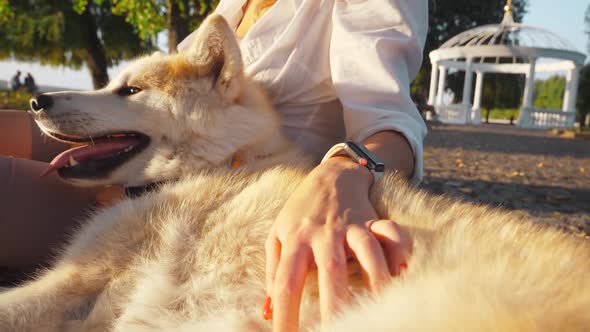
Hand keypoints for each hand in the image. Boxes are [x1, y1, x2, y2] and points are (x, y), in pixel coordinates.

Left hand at [264, 157, 410, 330]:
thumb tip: (268, 310)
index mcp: (296, 239)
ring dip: (376, 278)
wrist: (332, 175)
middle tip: (336, 329)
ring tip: (381, 305)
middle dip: (335, 304)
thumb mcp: (278, 234)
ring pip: (368, 251)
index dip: (285, 313)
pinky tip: (402, 272)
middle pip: (331, 270)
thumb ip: (273, 270)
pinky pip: (391, 234)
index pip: (287, 282)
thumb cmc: (301, 212)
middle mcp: (324, 233)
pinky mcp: (373, 221)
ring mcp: (351, 225)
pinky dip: (400, 250)